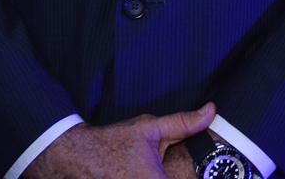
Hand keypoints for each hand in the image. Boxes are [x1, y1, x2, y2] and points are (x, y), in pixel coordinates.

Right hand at [24, 103, 214, 178]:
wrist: (74, 156)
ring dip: (156, 177)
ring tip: (149, 170)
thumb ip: (183, 123)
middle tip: (157, 165)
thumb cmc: (112, 143)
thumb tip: (210, 111)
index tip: (189, 172)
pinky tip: (140, 173)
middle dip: (173, 175)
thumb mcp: (149, 128)